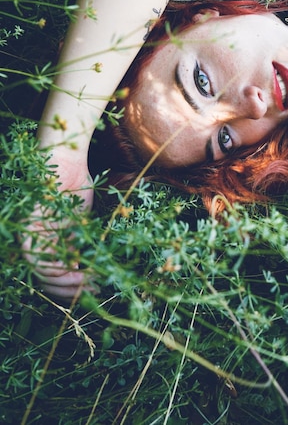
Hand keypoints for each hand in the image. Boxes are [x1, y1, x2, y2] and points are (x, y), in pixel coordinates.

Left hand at [22, 154, 96, 301]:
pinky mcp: (28, 227)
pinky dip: (54, 268)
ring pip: (40, 272)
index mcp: (49, 240)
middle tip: (92, 290)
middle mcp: (37, 240)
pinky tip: (76, 270)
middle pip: (46, 278)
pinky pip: (34, 257)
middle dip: (70, 289)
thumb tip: (90, 273)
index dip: (73, 286)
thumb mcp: (82, 221)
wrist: (69, 161)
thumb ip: (81, 245)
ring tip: (86, 282)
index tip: (95, 288)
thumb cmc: (76, 185)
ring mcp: (30, 234)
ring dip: (65, 283)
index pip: (55, 272)